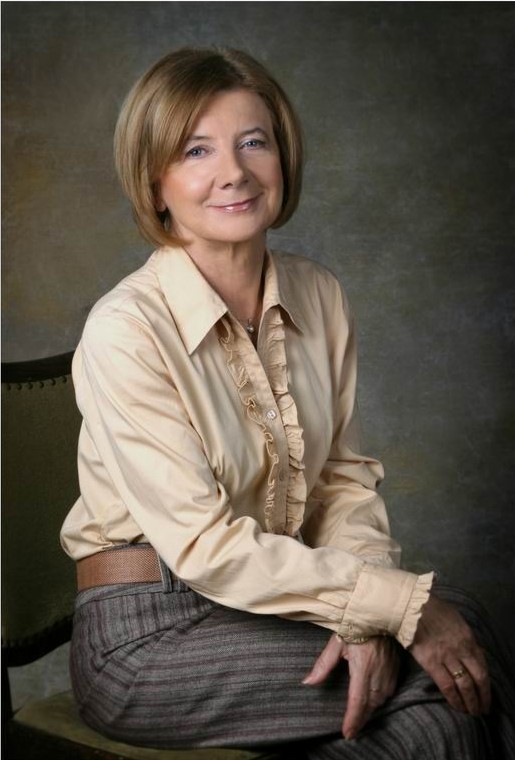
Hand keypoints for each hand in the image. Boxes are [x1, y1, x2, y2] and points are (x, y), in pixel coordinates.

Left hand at [303, 634, 399, 739]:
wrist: (379, 612)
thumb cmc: (355, 625)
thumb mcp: (336, 643)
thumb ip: (323, 665)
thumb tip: (308, 682)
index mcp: (363, 667)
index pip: (357, 701)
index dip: (353, 720)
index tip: (347, 733)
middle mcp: (378, 673)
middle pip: (370, 705)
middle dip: (360, 719)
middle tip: (351, 730)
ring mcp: (389, 672)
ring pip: (380, 700)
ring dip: (370, 710)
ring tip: (359, 718)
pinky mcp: (396, 669)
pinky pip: (388, 692)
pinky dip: (379, 700)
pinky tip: (372, 702)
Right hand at [409, 594, 490, 715]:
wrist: (409, 606)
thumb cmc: (430, 608)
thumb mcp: (454, 618)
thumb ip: (463, 635)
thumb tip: (470, 648)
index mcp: (468, 637)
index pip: (483, 664)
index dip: (486, 681)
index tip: (486, 691)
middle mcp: (461, 649)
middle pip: (478, 677)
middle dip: (483, 695)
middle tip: (483, 708)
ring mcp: (447, 657)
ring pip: (465, 685)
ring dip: (471, 701)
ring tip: (473, 711)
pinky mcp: (431, 663)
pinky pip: (447, 686)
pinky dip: (454, 699)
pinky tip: (458, 706)